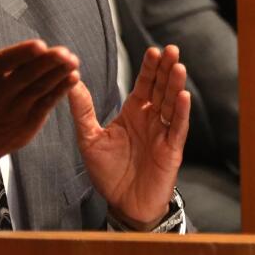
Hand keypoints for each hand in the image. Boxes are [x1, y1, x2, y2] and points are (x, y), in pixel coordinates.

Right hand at [0, 0, 80, 195]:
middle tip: (65, 53)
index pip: (5, 62)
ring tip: (72, 61)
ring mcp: (16, 110)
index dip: (22, 53)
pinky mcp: (29, 122)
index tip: (39, 45)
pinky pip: (47, 104)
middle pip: (27, 76)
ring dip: (58, 75)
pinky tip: (73, 77)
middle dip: (47, 64)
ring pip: (40, 89)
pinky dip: (60, 91)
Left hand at [69, 45, 190, 229]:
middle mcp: (151, 118)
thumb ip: (83, 111)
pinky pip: (177, 127)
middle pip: (161, 88)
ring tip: (177, 67)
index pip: (144, 84)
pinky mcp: (171, 149)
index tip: (153, 50)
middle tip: (171, 50)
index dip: (149, 68)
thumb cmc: (108, 173)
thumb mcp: (89, 139)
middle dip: (166, 69)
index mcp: (134, 112)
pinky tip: (183, 96)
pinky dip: (180, 112)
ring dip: (175, 85)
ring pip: (171, 103)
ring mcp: (163, 132)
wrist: (123, 204)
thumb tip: (71, 82)